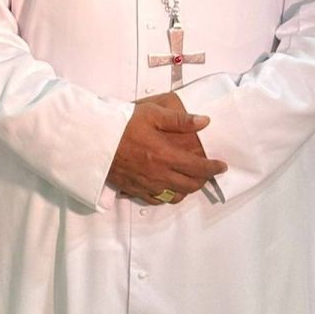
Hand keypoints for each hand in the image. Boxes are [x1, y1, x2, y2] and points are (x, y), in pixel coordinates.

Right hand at [107, 94, 226, 203]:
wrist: (93, 139)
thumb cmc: (122, 124)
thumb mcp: (151, 113)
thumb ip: (180, 120)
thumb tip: (204, 122)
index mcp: (166, 156)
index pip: (199, 168)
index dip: (213, 168)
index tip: (221, 166)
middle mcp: (159, 174)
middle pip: (190, 186)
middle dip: (202, 180)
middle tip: (206, 173)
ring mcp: (146, 185)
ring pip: (175, 196)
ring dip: (186, 190)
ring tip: (188, 181)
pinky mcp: (133, 189)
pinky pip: (156, 200)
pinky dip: (166, 196)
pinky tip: (166, 187)